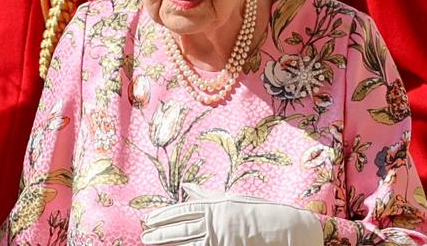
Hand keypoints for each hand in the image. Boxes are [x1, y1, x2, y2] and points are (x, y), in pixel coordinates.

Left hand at [141, 184, 322, 245]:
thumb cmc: (254, 210)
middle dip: (161, 232)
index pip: (181, 212)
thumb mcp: (228, 198)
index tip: (149, 219)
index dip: (163, 216)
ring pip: (188, 242)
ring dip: (169, 243)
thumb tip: (186, 187)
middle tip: (145, 235)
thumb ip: (205, 194)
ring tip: (152, 244)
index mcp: (213, 207)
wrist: (281, 227)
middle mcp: (214, 222)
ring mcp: (220, 239)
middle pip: (181, 229)